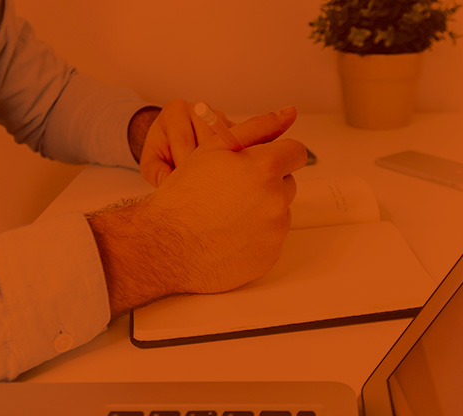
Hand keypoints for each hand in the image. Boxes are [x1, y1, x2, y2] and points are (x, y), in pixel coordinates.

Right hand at [89, 106, 305, 317]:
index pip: (296, 152)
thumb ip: (257, 127)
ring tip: (227, 214)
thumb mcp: (215, 147)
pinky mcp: (269, 256)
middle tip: (233, 190)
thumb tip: (290, 112)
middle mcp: (276, 199)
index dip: (277, 155)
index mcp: (265, 168)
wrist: (166, 245)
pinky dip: (256, 236)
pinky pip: (271, 239)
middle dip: (267, 183)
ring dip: (262, 210)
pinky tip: (229, 235)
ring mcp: (274, 231)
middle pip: (288, 183)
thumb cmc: (186, 194)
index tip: (260, 162)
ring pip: (279, 212)